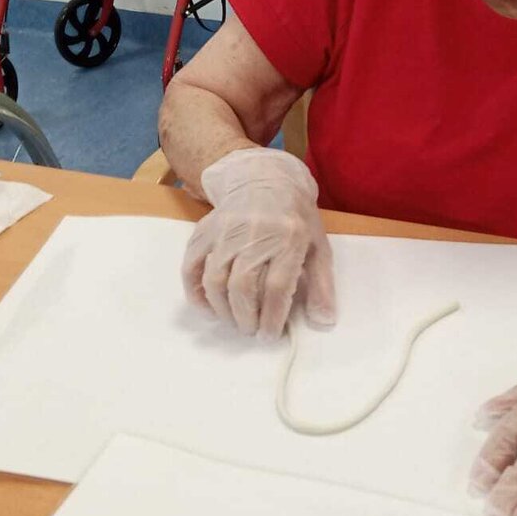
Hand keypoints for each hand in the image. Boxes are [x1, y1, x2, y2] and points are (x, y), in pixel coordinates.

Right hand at [181, 148, 335, 339]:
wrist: (265, 180)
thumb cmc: (295, 219)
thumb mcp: (318, 247)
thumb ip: (322, 286)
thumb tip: (324, 322)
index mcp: (289, 237)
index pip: (277, 286)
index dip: (271, 316)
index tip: (269, 335)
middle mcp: (255, 232)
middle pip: (242, 286)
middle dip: (245, 318)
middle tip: (250, 330)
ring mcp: (225, 230)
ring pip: (215, 279)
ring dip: (222, 309)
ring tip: (234, 321)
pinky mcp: (205, 231)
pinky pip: (192, 266)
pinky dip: (195, 292)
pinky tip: (208, 307)